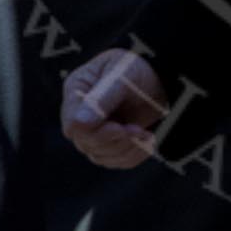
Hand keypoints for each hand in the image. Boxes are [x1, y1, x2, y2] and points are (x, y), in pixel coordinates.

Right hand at [61, 48, 166, 169]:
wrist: (158, 78)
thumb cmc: (137, 70)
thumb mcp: (122, 76)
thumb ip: (101, 98)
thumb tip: (78, 123)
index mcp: (77, 91)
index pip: (73, 125)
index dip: (95, 132)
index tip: (120, 128)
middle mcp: (79, 113)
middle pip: (86, 143)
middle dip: (117, 140)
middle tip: (140, 130)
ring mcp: (92, 131)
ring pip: (100, 155)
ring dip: (127, 148)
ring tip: (146, 135)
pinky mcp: (107, 144)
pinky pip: (115, 160)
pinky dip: (133, 154)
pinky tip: (147, 141)